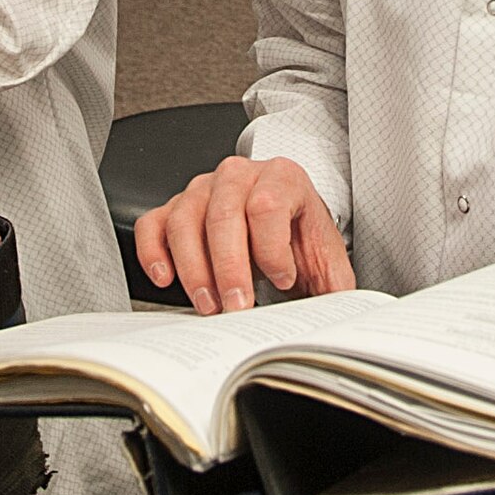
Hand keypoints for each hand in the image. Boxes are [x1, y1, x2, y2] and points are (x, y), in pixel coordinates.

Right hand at [132, 154, 353, 314]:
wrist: (286, 224)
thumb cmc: (301, 240)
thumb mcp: (328, 259)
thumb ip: (337, 287)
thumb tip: (341, 319)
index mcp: (282, 177)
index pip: (267, 205)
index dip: (272, 250)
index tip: (283, 280)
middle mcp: (239, 175)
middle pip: (223, 214)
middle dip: (229, 268)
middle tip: (236, 307)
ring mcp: (203, 189)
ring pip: (185, 220)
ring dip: (194, 269)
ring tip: (209, 305)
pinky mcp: (176, 207)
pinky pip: (154, 223)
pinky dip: (153, 252)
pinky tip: (167, 278)